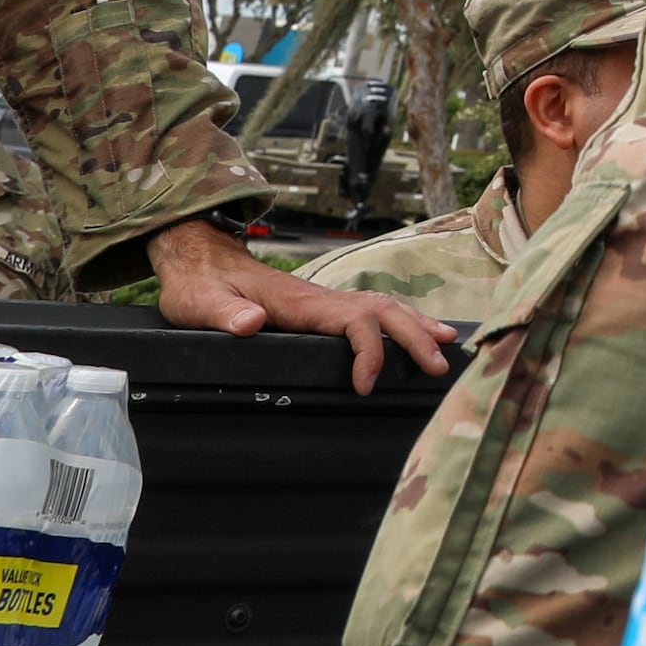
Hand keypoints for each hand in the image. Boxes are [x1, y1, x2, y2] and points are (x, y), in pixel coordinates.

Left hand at [149, 213, 454, 389]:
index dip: (369, 351)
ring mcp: (324, 300)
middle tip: (438, 366)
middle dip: (415, 337)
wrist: (201, 259)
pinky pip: (371, 310)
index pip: (353, 321)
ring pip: (384, 306)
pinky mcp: (322, 306)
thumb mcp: (202, 303)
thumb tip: (253, 322)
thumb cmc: (200, 285)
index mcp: (299, 301)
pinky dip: (401, 320)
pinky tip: (416, 331)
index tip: (365, 385)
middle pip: (383, 310)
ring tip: (446, 346)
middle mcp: (320, 297)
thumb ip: (227, 313)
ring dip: (416, 326)